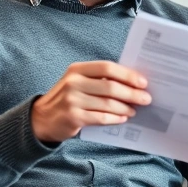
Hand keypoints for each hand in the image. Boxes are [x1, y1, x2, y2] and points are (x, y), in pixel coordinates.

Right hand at [31, 61, 150, 143]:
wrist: (41, 119)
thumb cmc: (68, 98)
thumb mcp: (79, 83)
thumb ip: (100, 80)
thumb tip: (132, 84)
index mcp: (77, 69)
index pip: (107, 67)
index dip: (127, 75)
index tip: (143, 82)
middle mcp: (73, 82)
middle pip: (110, 86)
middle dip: (132, 93)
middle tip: (146, 99)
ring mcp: (72, 100)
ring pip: (107, 104)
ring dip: (125, 108)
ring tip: (135, 110)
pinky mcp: (73, 117)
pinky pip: (101, 118)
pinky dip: (115, 119)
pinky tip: (123, 118)